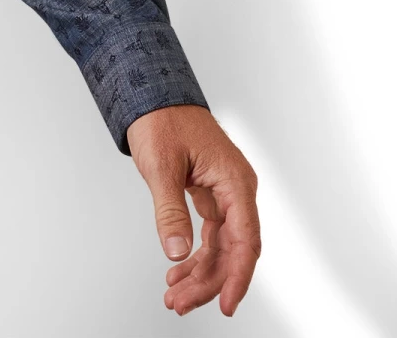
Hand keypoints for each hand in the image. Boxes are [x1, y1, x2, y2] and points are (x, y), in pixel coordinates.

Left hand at [127, 104, 259, 316]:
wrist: (151, 91)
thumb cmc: (161, 119)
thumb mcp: (161, 165)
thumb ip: (170, 210)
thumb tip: (176, 251)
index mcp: (235, 182)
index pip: (244, 241)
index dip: (237, 277)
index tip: (227, 304)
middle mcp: (236, 190)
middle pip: (231, 249)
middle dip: (208, 280)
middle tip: (180, 303)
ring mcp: (224, 193)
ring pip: (219, 245)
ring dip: (199, 272)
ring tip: (175, 295)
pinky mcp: (209, 193)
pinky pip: (209, 232)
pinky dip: (194, 252)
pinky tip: (178, 270)